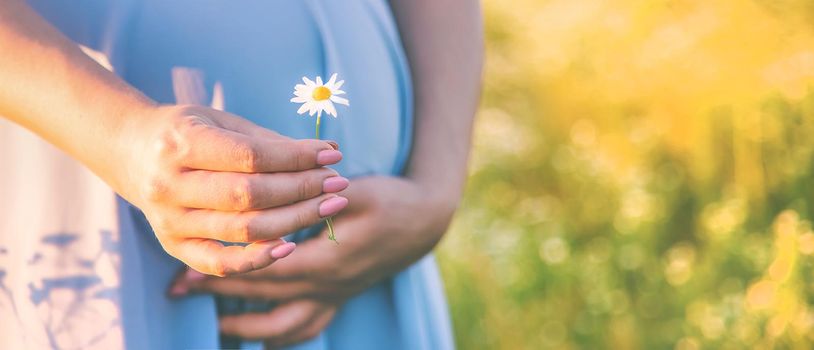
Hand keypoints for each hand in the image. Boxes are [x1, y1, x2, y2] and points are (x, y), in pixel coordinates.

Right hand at [111, 104, 349, 275]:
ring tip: (329, 206)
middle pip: (250, 195)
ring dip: (295, 220)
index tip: (332, 155)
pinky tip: (290, 246)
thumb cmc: (189, 132)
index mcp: (182, 144)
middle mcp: (170, 185)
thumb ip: (270, 141)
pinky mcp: (173, 247)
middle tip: (338, 183)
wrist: (131, 153)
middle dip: (303, 190)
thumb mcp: (222, 122)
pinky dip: (258, 259)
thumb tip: (328, 152)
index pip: (251, 157)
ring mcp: (170, 220)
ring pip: (244, 230)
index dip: (296, 158)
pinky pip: (221, 264)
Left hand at [170, 176, 457, 343]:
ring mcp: (334, 296)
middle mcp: (327, 287)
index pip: (265, 271)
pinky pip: (305, 328)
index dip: (225, 271)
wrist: (424, 221)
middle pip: (263, 298)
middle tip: (180, 288)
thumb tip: (275, 200)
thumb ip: (316, 199)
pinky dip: (278, 336)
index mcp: (327, 261)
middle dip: (219, 294)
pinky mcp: (339, 297)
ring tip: (213, 323)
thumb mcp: (358, 191)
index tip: (187, 269)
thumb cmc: (390, 200)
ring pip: (283, 325)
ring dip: (245, 326)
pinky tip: (256, 333)